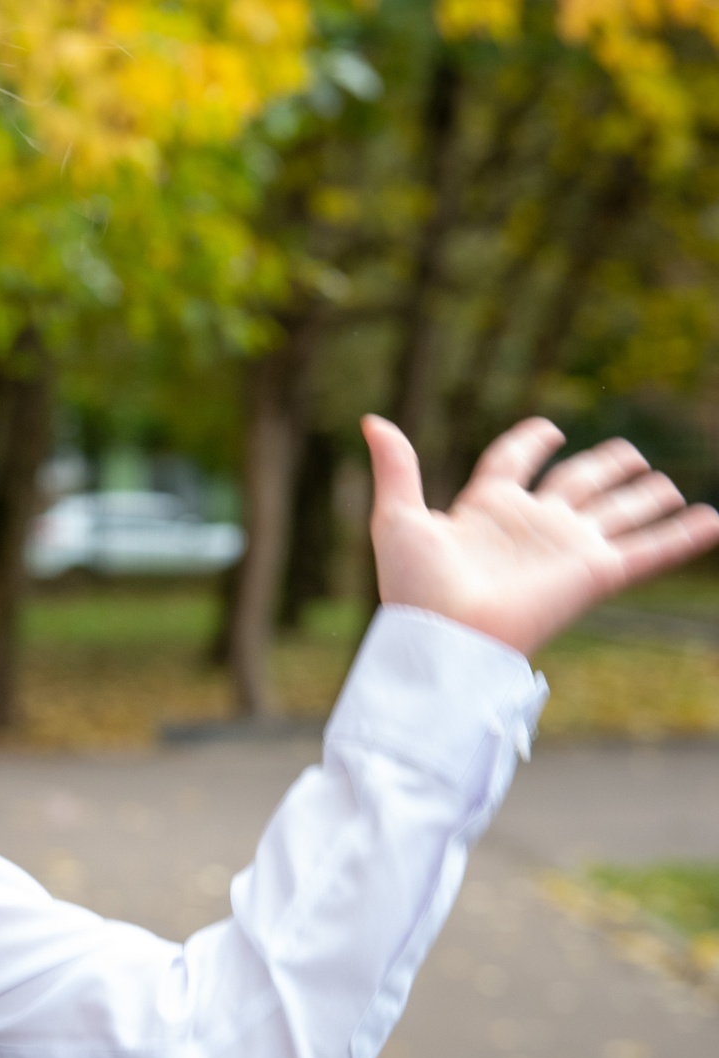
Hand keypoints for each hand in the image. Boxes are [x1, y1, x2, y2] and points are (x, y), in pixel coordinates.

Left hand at [364, 414, 718, 657]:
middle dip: (603, 469)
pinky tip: (712, 520)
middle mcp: (530, 526)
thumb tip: (372, 420)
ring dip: (643, 499)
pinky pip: (648, 550)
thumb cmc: (415, 585)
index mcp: (484, 510)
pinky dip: (682, 536)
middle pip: (575, 487)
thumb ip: (395, 468)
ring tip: (668, 484)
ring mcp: (566, 549)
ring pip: (616, 513)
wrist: (446, 637)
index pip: (510, 466)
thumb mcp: (396, 517)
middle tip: (630, 452)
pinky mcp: (595, 573)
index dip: (527, 444)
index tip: (546, 428)